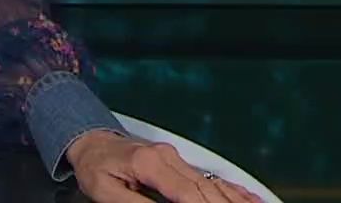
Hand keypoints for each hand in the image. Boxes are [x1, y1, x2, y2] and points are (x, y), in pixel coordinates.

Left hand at [65, 130, 262, 202]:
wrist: (92, 143)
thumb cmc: (97, 168)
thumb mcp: (105, 192)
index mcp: (149, 163)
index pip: (185, 192)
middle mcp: (167, 156)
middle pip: (204, 188)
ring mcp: (175, 157)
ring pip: (212, 183)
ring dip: (233, 199)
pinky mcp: (178, 161)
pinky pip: (210, 177)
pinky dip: (231, 190)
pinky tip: (248, 198)